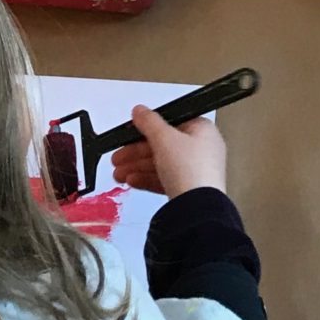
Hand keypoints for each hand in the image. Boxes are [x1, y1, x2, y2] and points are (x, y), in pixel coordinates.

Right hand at [110, 103, 227, 198]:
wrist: (198, 210)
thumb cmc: (187, 167)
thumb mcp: (164, 138)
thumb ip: (149, 122)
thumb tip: (139, 110)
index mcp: (202, 130)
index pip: (170, 124)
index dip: (146, 129)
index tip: (127, 135)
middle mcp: (202, 149)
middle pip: (163, 146)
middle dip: (135, 153)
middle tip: (116, 158)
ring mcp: (197, 172)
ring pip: (161, 165)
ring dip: (137, 167)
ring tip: (117, 174)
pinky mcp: (190, 192)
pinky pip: (165, 180)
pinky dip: (147, 180)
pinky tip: (131, 181)